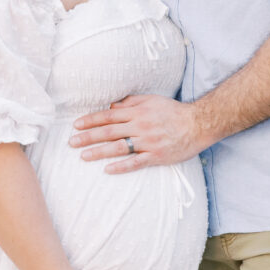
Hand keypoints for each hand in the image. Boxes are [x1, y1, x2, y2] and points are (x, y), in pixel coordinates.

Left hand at [70, 94, 199, 173]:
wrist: (198, 124)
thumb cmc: (173, 111)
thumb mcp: (151, 100)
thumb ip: (130, 102)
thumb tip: (111, 106)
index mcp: (137, 112)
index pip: (108, 116)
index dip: (91, 120)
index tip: (76, 125)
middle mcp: (140, 126)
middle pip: (109, 132)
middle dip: (88, 137)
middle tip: (71, 142)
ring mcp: (148, 142)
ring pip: (119, 148)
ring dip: (99, 152)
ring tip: (83, 156)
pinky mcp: (157, 156)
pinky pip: (136, 162)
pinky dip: (121, 166)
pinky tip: (108, 170)